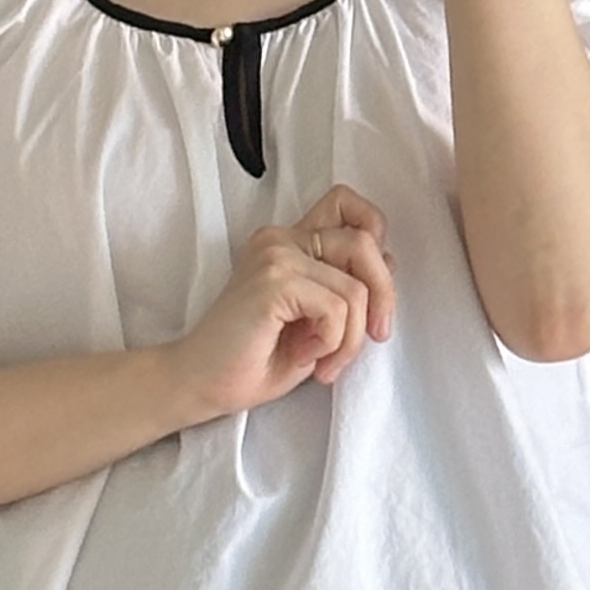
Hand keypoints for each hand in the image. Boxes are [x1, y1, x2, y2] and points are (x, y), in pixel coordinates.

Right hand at [164, 184, 396, 425]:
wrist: (201, 384)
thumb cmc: (254, 359)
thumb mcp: (316, 320)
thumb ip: (345, 285)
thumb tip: (389, 261)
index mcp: (288, 241)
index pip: (346, 205)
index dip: (374, 238)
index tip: (371, 292)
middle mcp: (281, 238)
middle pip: (365, 242)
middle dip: (383, 296)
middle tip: (373, 337)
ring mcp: (275, 255)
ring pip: (356, 286)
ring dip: (352, 337)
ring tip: (324, 363)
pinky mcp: (273, 281)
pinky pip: (337, 307)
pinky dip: (333, 342)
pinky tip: (306, 357)